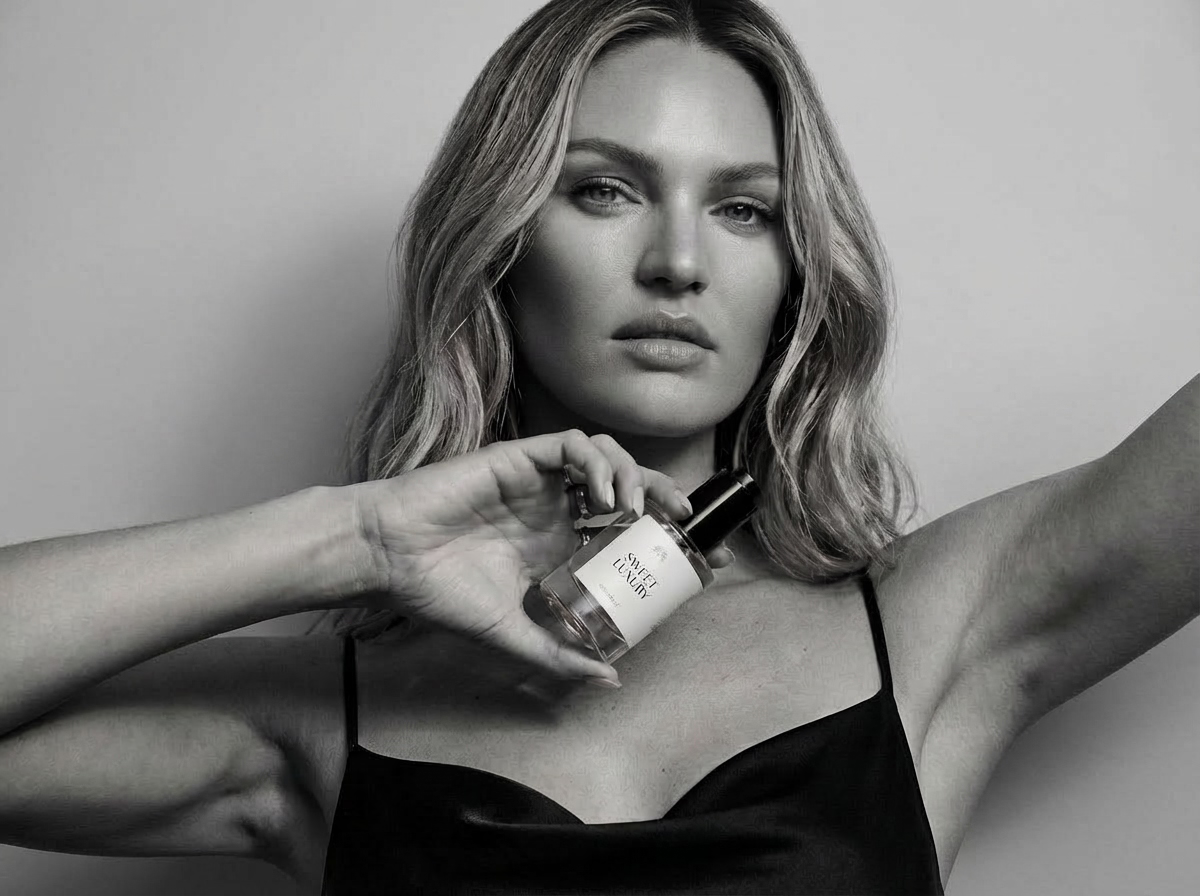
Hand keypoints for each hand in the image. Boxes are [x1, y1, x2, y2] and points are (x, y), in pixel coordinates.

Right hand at [350, 430, 734, 684]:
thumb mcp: (513, 635)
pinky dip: (598, 461)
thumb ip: (558, 655)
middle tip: (687, 524)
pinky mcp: (520, 458)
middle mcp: (557, 509)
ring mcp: (541, 482)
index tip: (701, 559)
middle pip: (629, 490)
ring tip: (639, 508)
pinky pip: (572, 444)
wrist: (392, 560)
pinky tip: (605, 492)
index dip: (665, 540)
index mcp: (560, 546)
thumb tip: (611, 680)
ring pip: (607, 458)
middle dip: (666, 499)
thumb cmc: (443, 594)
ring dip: (634, 476)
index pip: (628, 533)